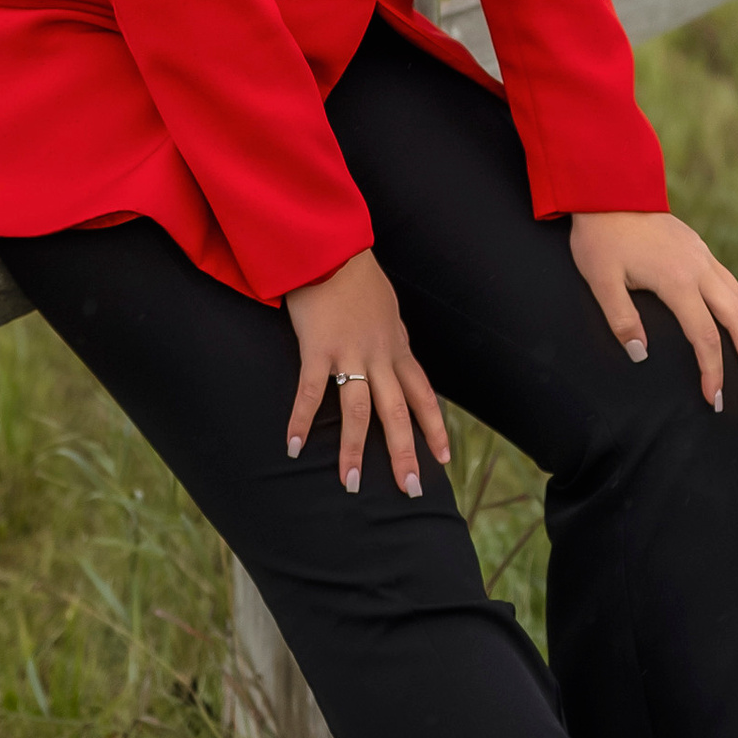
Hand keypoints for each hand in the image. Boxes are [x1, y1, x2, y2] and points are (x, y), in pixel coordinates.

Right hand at [282, 248, 449, 497]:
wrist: (332, 247)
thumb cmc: (355, 275)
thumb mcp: (386, 308)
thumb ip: (391, 335)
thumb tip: (396, 352)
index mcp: (396, 346)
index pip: (423, 394)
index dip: (434, 427)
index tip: (444, 459)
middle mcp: (380, 354)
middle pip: (398, 412)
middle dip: (405, 453)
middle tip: (411, 490)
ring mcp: (350, 352)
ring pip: (359, 410)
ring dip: (354, 450)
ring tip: (350, 484)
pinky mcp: (318, 347)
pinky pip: (311, 392)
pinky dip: (302, 421)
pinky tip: (294, 447)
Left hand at [569, 211, 737, 413]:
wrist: (608, 188)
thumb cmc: (601, 237)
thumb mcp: (601, 280)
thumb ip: (621, 319)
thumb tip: (641, 354)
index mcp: (678, 281)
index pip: (705, 337)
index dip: (712, 371)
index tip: (715, 399)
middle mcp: (699, 268)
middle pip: (736, 318)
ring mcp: (702, 256)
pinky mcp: (698, 248)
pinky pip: (729, 282)